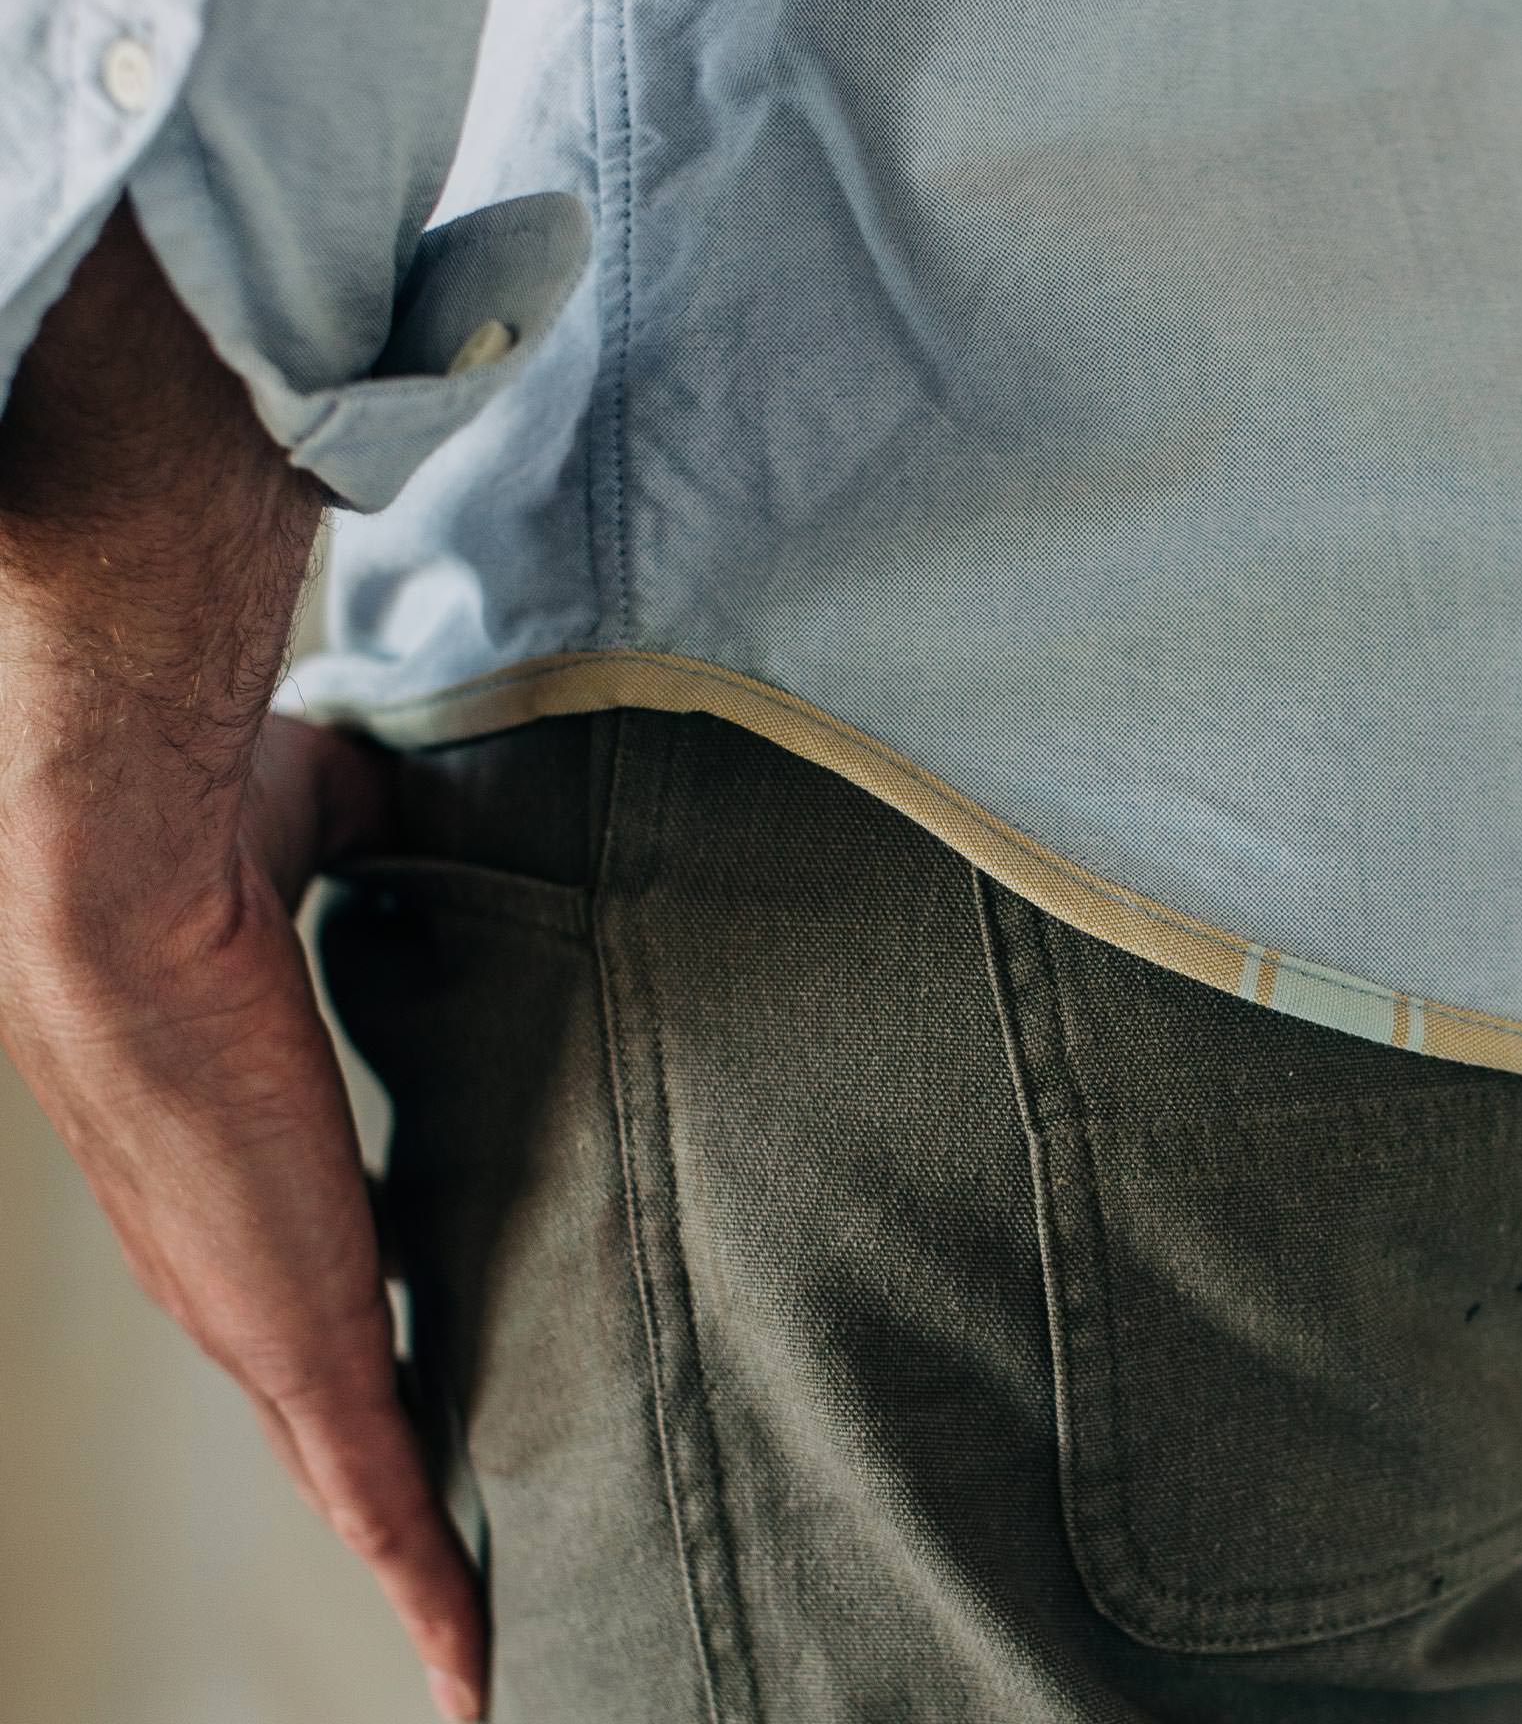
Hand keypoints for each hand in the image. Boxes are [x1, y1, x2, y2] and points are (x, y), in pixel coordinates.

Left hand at [2, 712, 488, 1720]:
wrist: (118, 883)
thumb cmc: (211, 842)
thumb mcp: (327, 842)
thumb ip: (377, 846)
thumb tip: (425, 797)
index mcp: (246, 1176)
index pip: (319, 1290)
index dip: (377, 1347)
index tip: (439, 1387)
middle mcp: (237, 1274)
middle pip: (329, 1417)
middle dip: (403, 1493)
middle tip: (480, 1566)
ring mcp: (262, 1317)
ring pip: (354, 1480)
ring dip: (421, 1562)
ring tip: (490, 1636)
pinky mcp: (299, 1342)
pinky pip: (381, 1500)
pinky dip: (430, 1590)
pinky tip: (474, 1668)